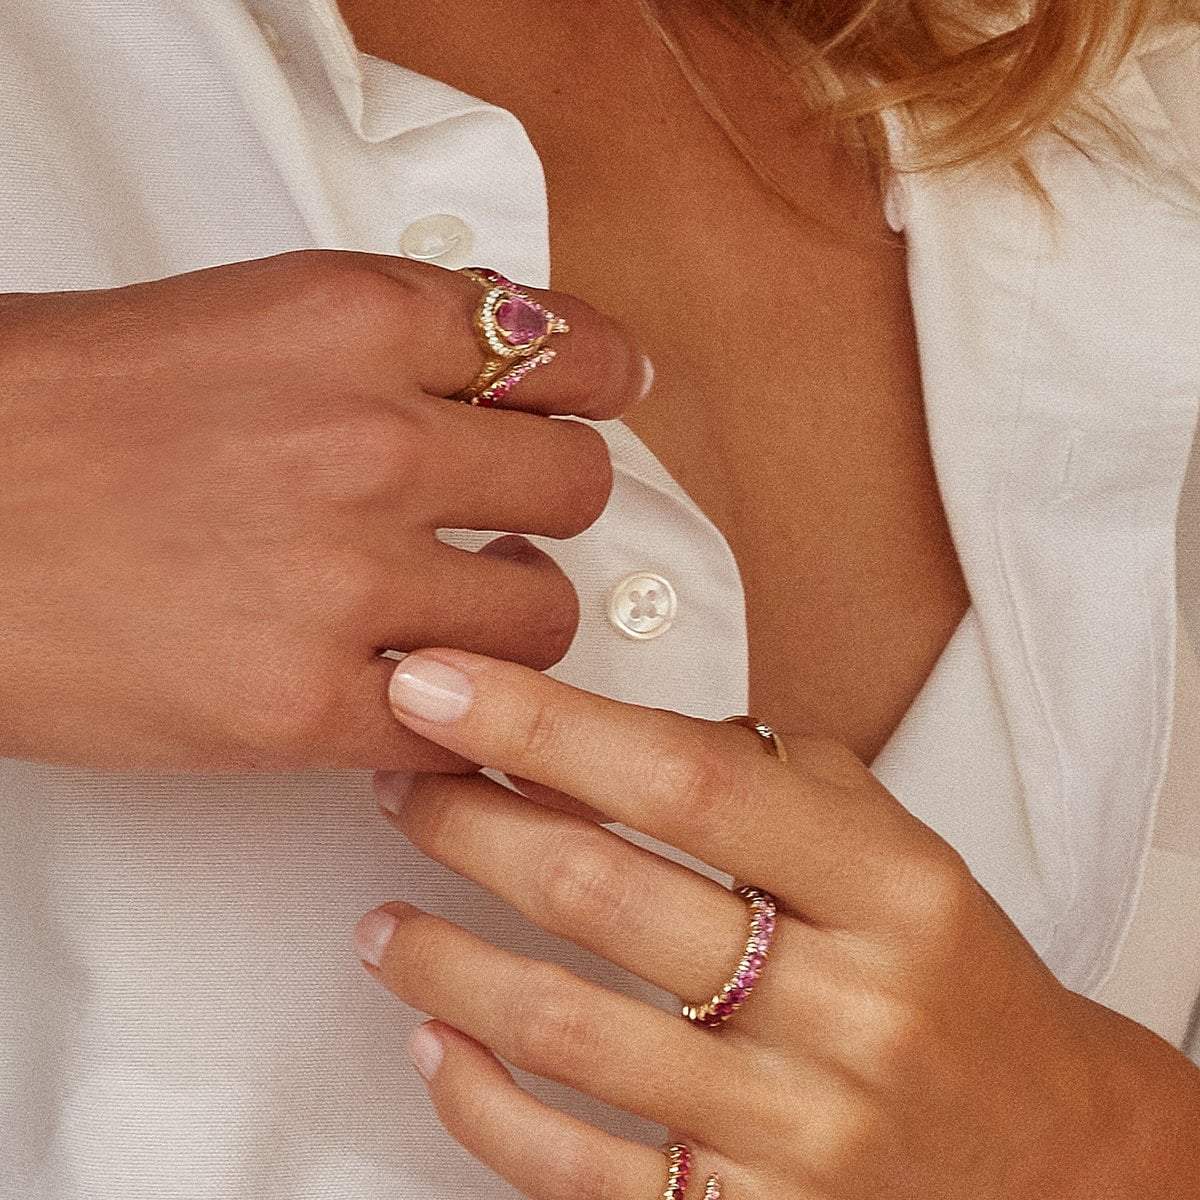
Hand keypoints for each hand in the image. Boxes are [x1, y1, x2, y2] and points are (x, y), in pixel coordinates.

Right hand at [0, 252, 645, 770]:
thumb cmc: (56, 415)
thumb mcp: (237, 320)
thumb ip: (379, 347)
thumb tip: (498, 377)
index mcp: (353, 318)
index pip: (562, 347)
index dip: (604, 380)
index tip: (611, 398)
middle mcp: (370, 439)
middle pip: (578, 483)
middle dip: (553, 506)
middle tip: (507, 523)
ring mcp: (347, 577)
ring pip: (548, 612)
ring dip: (519, 618)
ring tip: (457, 618)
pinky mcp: (309, 704)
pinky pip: (473, 723)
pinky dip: (466, 717)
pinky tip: (418, 696)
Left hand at [358, 649, 1199, 1198]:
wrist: (1040, 1152)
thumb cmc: (948, 976)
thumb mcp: (896, 847)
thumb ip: (765, 777)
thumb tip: (595, 734)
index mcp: (890, 889)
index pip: (687, 783)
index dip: (544, 724)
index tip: (442, 686)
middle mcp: (846, 1010)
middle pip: (604, 897)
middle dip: (469, 825)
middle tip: (403, 781)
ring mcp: (796, 1133)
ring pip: (568, 1033)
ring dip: (446, 962)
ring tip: (384, 918)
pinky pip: (577, 1173)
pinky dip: (481, 1104)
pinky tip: (435, 1042)